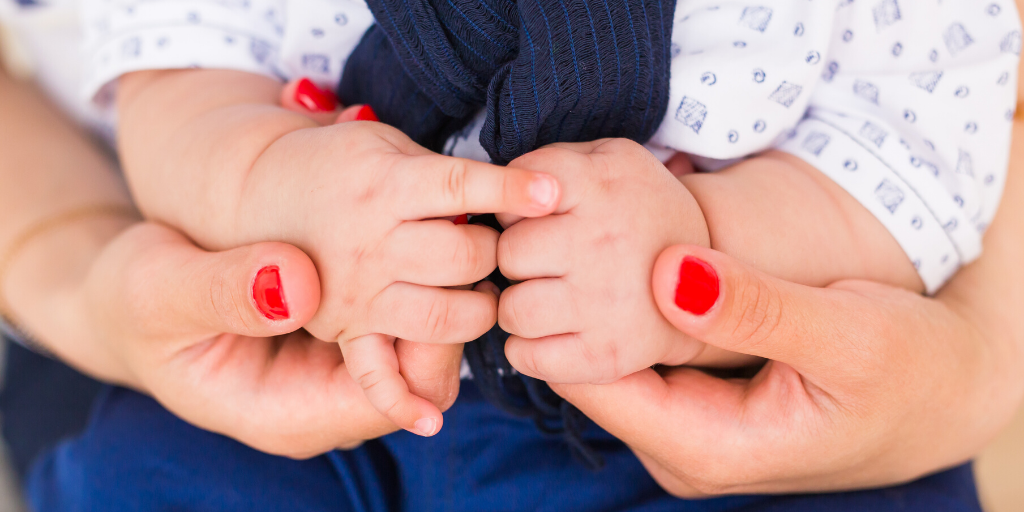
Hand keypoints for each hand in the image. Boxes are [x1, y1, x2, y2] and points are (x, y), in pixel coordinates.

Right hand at [122, 71, 561, 435]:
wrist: (133, 296)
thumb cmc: (137, 300)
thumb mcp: (160, 289)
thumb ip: (222, 289)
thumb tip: (295, 282)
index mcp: (288, 412)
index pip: (395, 396)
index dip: (432, 342)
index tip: (449, 273)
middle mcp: (326, 403)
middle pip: (424, 375)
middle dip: (454, 311)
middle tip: (470, 237)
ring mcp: (338, 373)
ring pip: (422, 345)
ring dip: (444, 290)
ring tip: (462, 225)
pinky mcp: (344, 337)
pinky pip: (401, 319)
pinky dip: (421, 279)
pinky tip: (431, 229)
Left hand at [496, 139, 709, 383]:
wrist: (708, 277)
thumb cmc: (638, 213)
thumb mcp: (609, 159)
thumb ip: (550, 164)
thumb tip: (500, 194)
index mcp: (600, 186)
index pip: (514, 194)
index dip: (515, 208)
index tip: (537, 218)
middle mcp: (603, 244)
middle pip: (508, 254)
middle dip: (517, 259)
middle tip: (544, 262)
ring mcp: (605, 305)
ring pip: (512, 311)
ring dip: (519, 306)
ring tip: (546, 297)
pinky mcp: (607, 356)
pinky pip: (527, 357)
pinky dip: (528, 348)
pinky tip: (551, 331)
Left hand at [550, 242, 1023, 494]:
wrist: (945, 395)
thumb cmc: (914, 371)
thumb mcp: (851, 334)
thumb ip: (760, 308)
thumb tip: (667, 273)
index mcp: (708, 449)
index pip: (594, 382)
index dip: (566, 313)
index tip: (558, 241)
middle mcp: (683, 447)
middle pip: (591, 372)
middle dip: (576, 302)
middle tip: (567, 223)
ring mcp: (687, 427)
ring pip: (612, 360)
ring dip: (602, 300)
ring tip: (595, 230)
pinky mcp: (696, 402)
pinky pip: (641, 353)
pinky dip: (632, 305)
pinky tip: (638, 257)